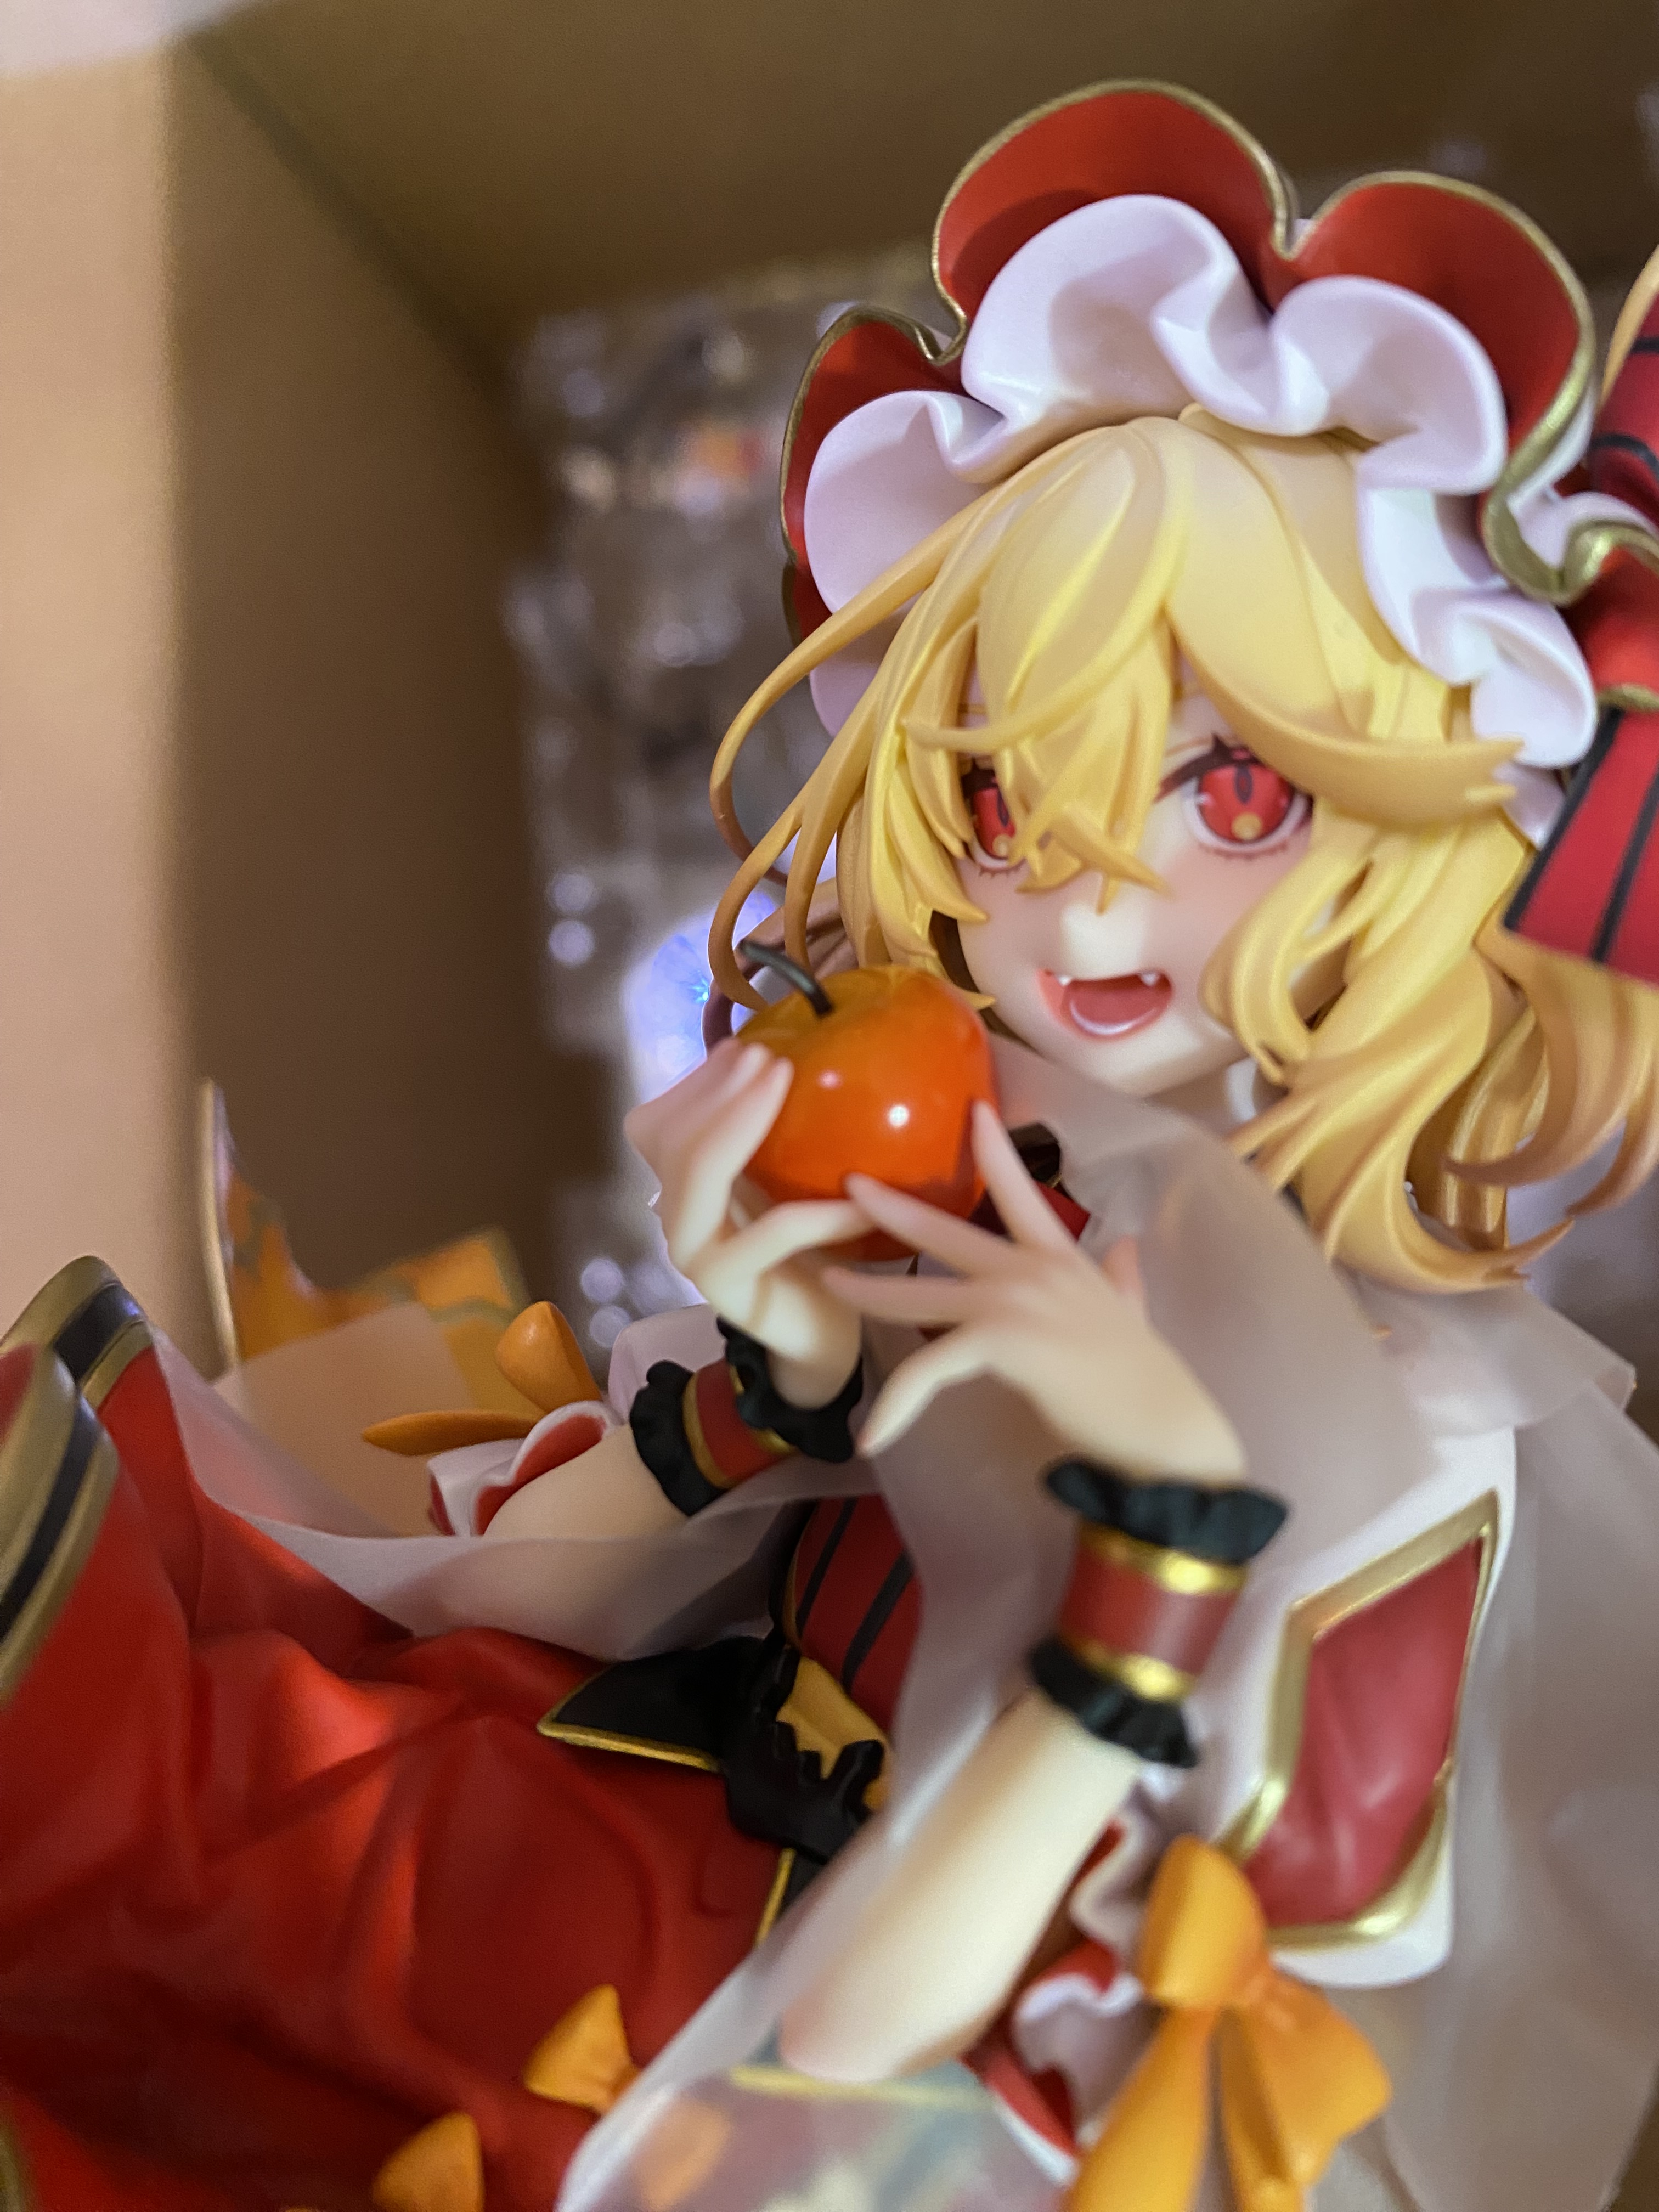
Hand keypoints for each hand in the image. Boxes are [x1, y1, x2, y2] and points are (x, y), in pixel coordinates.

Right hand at [624, 1040, 864, 1407]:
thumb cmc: (809, 1249)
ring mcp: (693, 1254)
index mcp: (683, 1187)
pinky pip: (772, 1234)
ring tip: (784, 1084)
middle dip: (715, 1090)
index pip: (656, 1124)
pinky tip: (860, 1197)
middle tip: (769, 1057)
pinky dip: (819, 1211)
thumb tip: (784, 1055)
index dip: (694, 1084)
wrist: (819, 1333)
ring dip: (741, 1122)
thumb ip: (773, 1136)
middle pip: (670, 1141)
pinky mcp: (727, 1288)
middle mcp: (675, 1217)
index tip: (746, 1047)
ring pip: (698, 1177)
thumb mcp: (787, 1181)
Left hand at [823, 1104, 1243, 1481]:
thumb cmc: (1145, 1382)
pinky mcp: (1001, 1342)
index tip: (973, 1111)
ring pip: (920, 1290)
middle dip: (893, 1207)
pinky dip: (897, 1403)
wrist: (1163, 1428)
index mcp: (1061, 1260)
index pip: (1021, 1193)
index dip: (994, 1151)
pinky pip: (928, 1368)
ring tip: (830, 1285)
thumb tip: (1126, 1247)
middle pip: (947, 1229)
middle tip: (849, 1185)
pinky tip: (873, 1436)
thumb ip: (1121, 1278)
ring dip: (869, 1290)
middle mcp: (1033, 1270)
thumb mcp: (1132, 1312)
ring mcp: (1015, 1302)